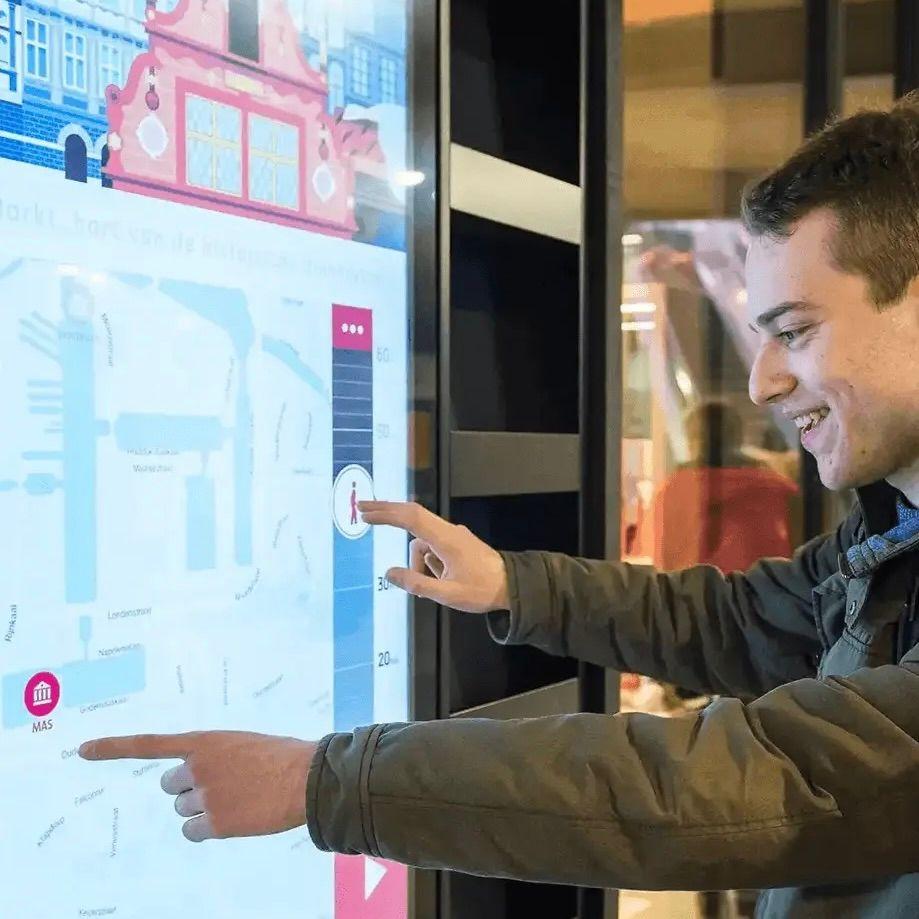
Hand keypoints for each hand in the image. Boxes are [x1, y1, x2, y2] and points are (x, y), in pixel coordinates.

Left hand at [78, 731, 315, 841]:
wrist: (305, 778)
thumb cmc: (281, 757)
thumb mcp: (243, 743)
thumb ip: (215, 756)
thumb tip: (200, 779)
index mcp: (204, 741)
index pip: (149, 744)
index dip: (112, 747)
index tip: (81, 750)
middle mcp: (196, 767)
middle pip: (171, 786)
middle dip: (189, 788)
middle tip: (221, 786)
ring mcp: (204, 795)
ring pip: (183, 810)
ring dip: (203, 808)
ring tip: (236, 800)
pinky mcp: (215, 823)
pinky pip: (193, 831)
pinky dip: (207, 829)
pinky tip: (233, 818)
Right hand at [358, 500, 509, 612]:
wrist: (511, 586)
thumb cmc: (482, 590)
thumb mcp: (447, 594)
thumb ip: (416, 584)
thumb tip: (389, 573)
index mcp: (445, 539)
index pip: (411, 518)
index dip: (386, 514)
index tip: (366, 513)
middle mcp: (448, 531)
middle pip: (412, 515)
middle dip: (387, 512)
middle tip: (361, 509)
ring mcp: (453, 535)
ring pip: (421, 542)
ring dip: (417, 561)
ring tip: (433, 585)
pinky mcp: (456, 542)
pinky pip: (432, 547)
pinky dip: (427, 561)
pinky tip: (440, 579)